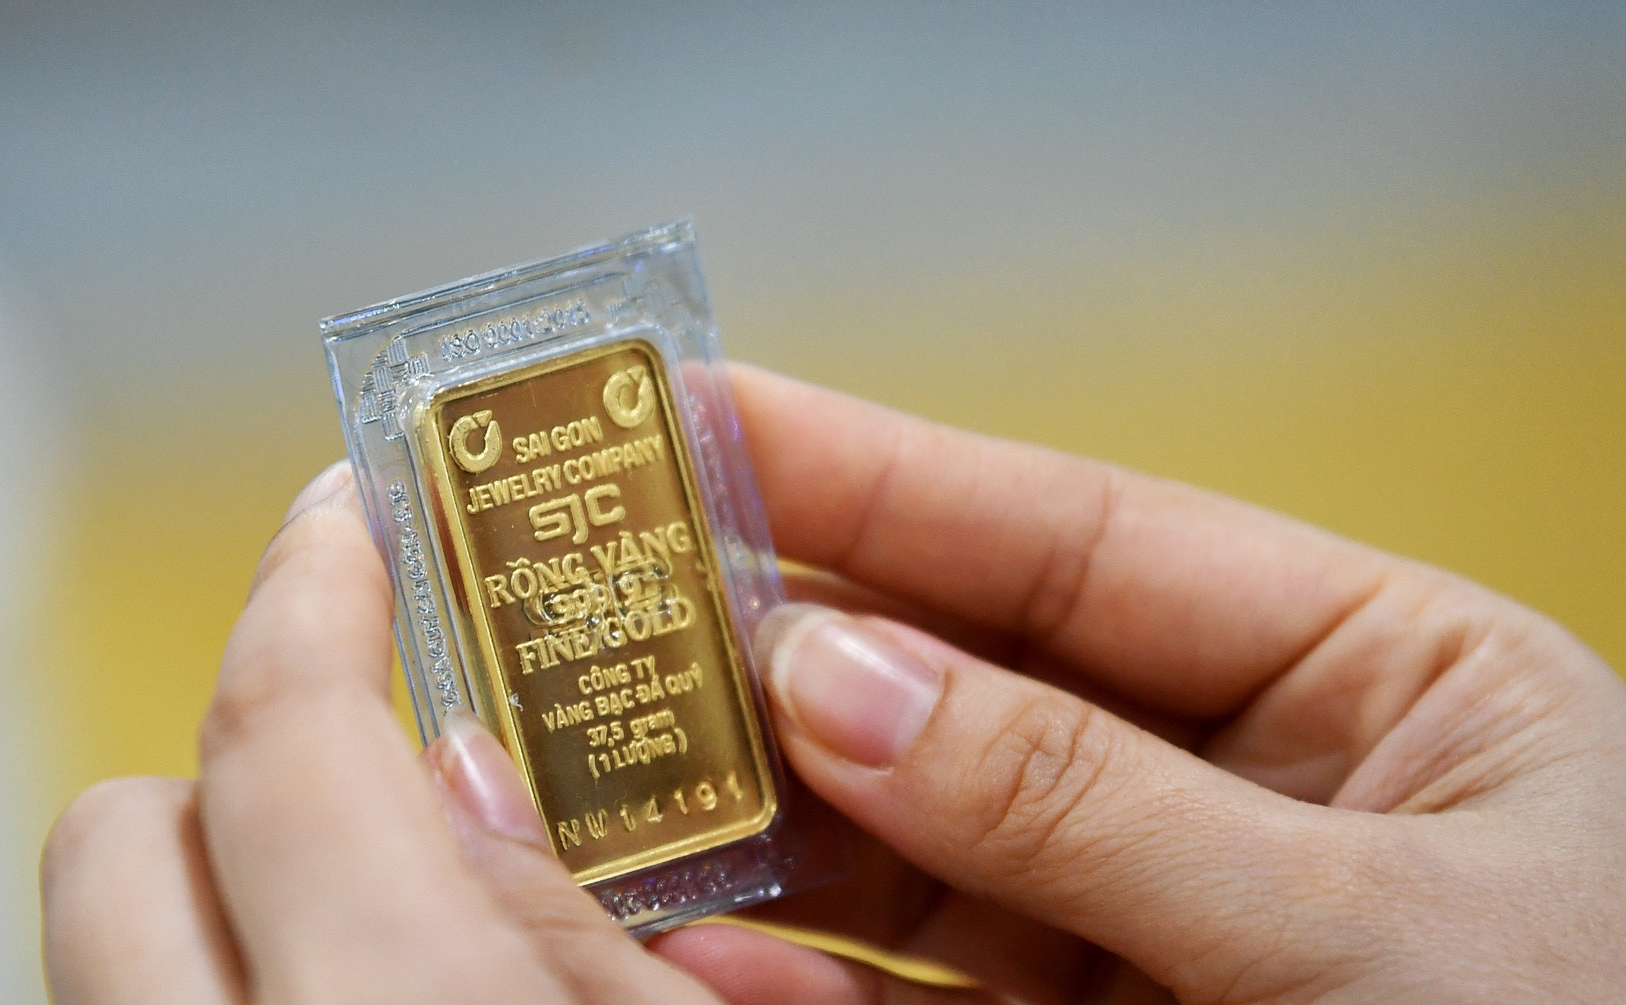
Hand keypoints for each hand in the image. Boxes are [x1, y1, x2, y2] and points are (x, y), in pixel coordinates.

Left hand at [39, 463, 729, 1002]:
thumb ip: (568, 921)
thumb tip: (466, 777)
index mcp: (393, 1001)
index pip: (283, 723)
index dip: (314, 580)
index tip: (349, 511)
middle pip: (116, 835)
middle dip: (238, 763)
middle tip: (372, 760)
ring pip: (108, 947)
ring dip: (224, 886)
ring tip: (371, 906)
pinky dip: (231, 979)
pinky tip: (358, 996)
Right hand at [650, 367, 1625, 1002]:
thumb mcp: (1369, 937)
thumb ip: (1090, 806)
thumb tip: (837, 678)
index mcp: (1380, 681)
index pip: (1080, 541)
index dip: (880, 473)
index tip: (703, 416)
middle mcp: (1255, 786)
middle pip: (972, 680)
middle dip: (789, 649)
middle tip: (607, 601)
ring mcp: (1170, 923)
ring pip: (923, 842)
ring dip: (769, 817)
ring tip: (616, 779)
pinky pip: (927, 993)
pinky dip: (812, 978)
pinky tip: (710, 952)